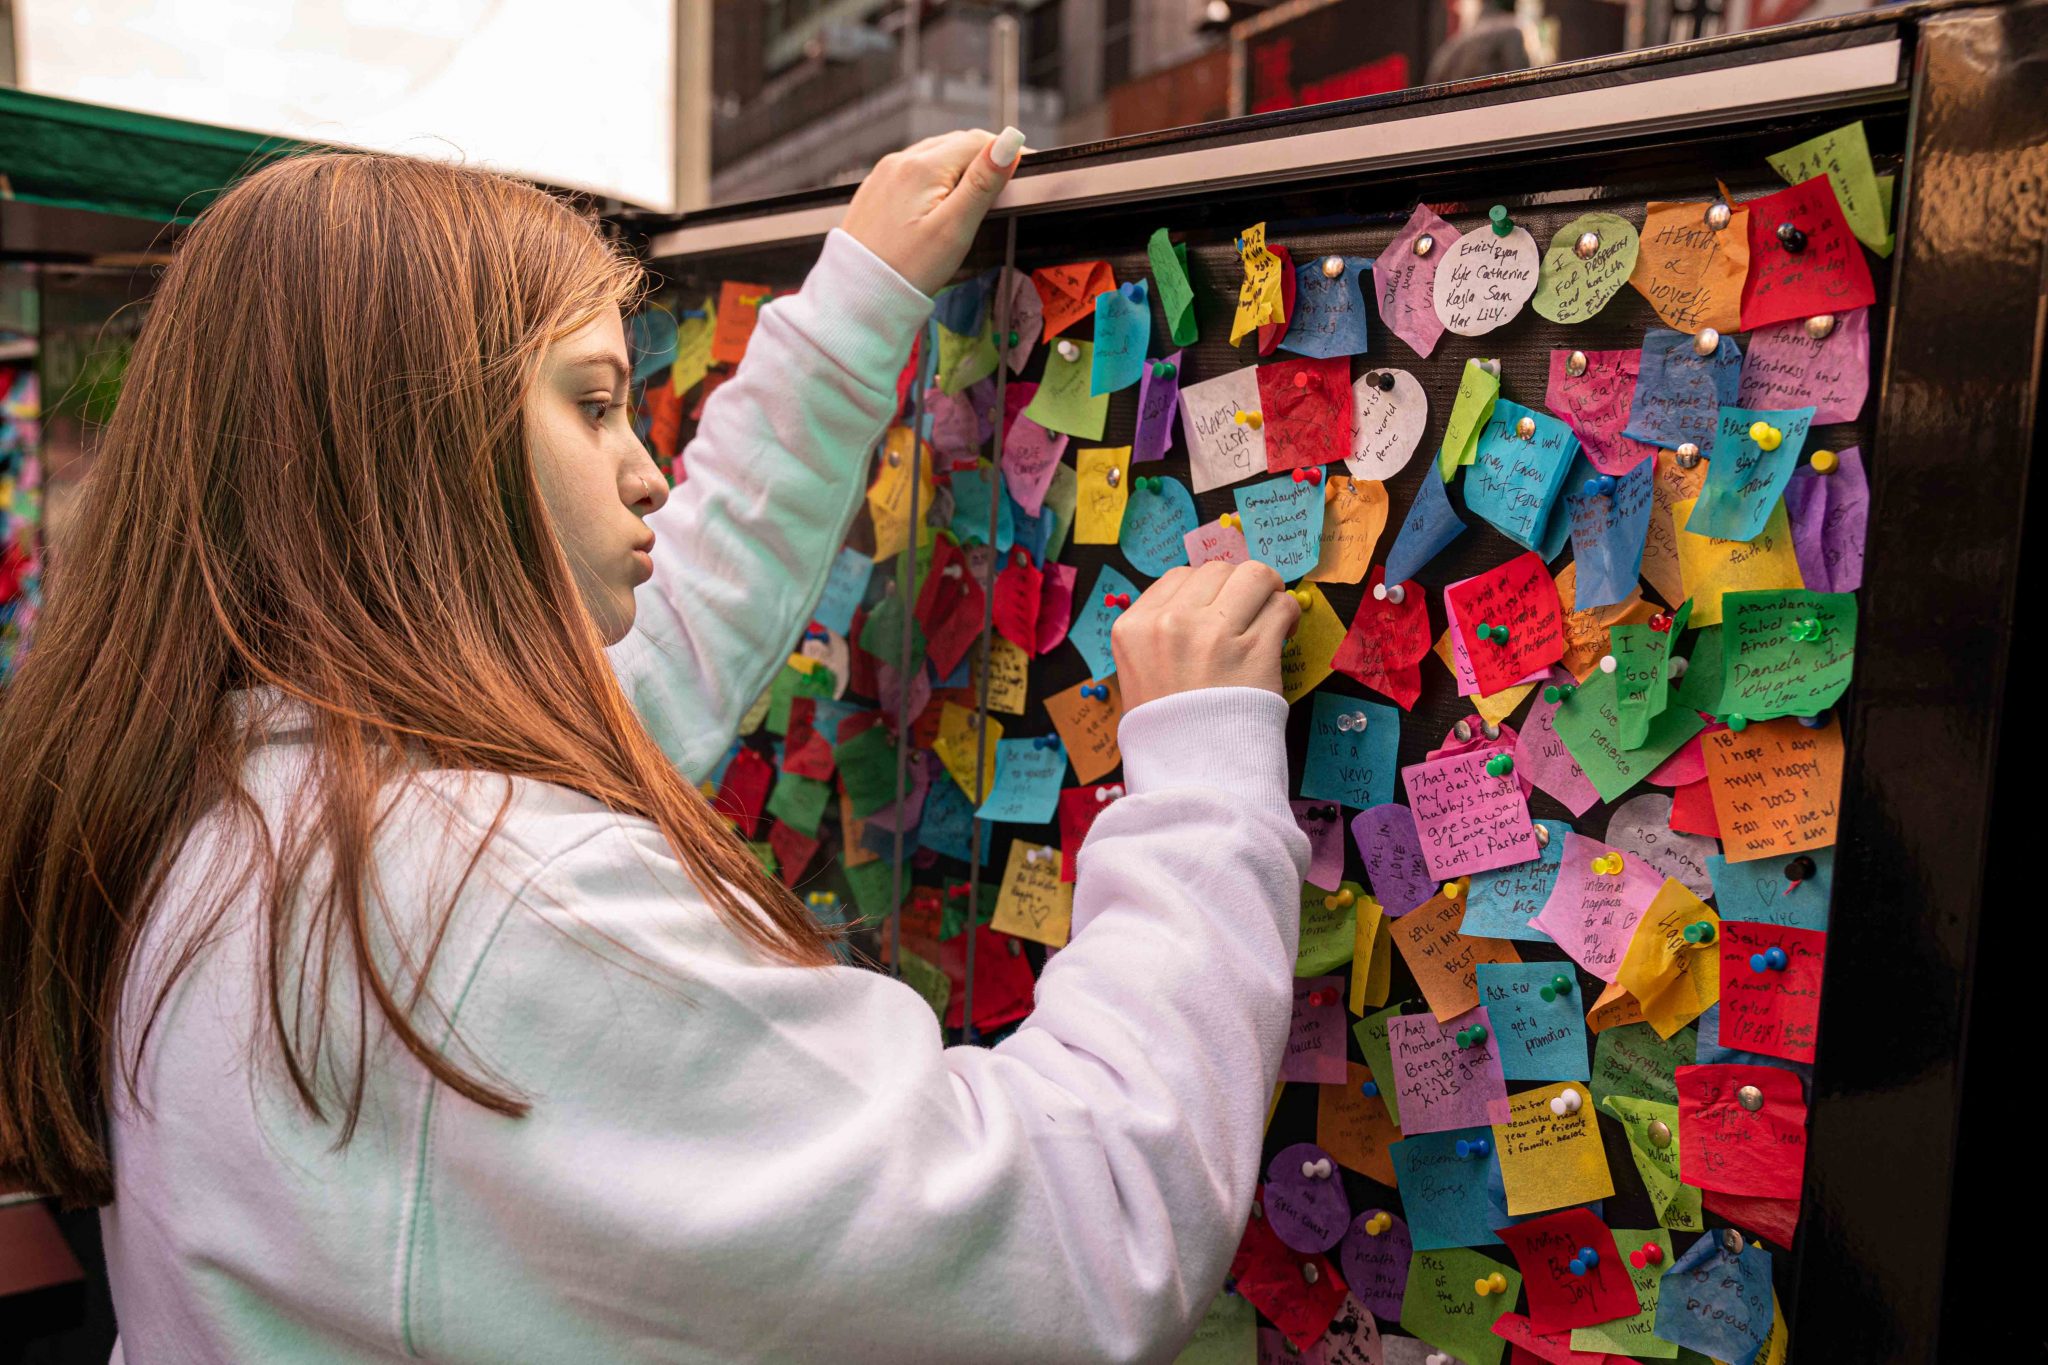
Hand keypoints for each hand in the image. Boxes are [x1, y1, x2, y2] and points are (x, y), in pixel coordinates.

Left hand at [840, 127, 1024, 296]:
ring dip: (960, 166)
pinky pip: (912, 171)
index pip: (978, 141)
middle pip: (955, 144)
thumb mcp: (954, 228)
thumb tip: (1008, 143)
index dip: (1007, 152)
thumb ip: (983, 182)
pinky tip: (940, 203)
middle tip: (1008, 182)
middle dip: (984, 157)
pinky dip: (934, 178)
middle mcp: (899, 162)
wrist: (857, 296)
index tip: (1027, 169)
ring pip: (934, 155)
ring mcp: (883, 175)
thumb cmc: (906, 270)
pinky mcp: (875, 191)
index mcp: (923, 167)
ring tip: (978, 193)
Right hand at [1111, 561, 1300, 711]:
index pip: (1178, 577)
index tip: (1219, 609)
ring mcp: (1214, 635)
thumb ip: (1160, 633)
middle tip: (1248, 613)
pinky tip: (1283, 634)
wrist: (1192, 777)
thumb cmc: (1167, 730)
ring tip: (1269, 617)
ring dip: (1266, 592)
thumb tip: (1206, 600)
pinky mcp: (1255, 650)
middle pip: (1217, 569)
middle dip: (1237, 588)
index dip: (1205, 590)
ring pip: (1254, 575)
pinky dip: (1287, 615)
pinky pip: (1282, 607)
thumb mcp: (1138, 674)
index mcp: (1134, 627)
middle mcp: (1170, 623)